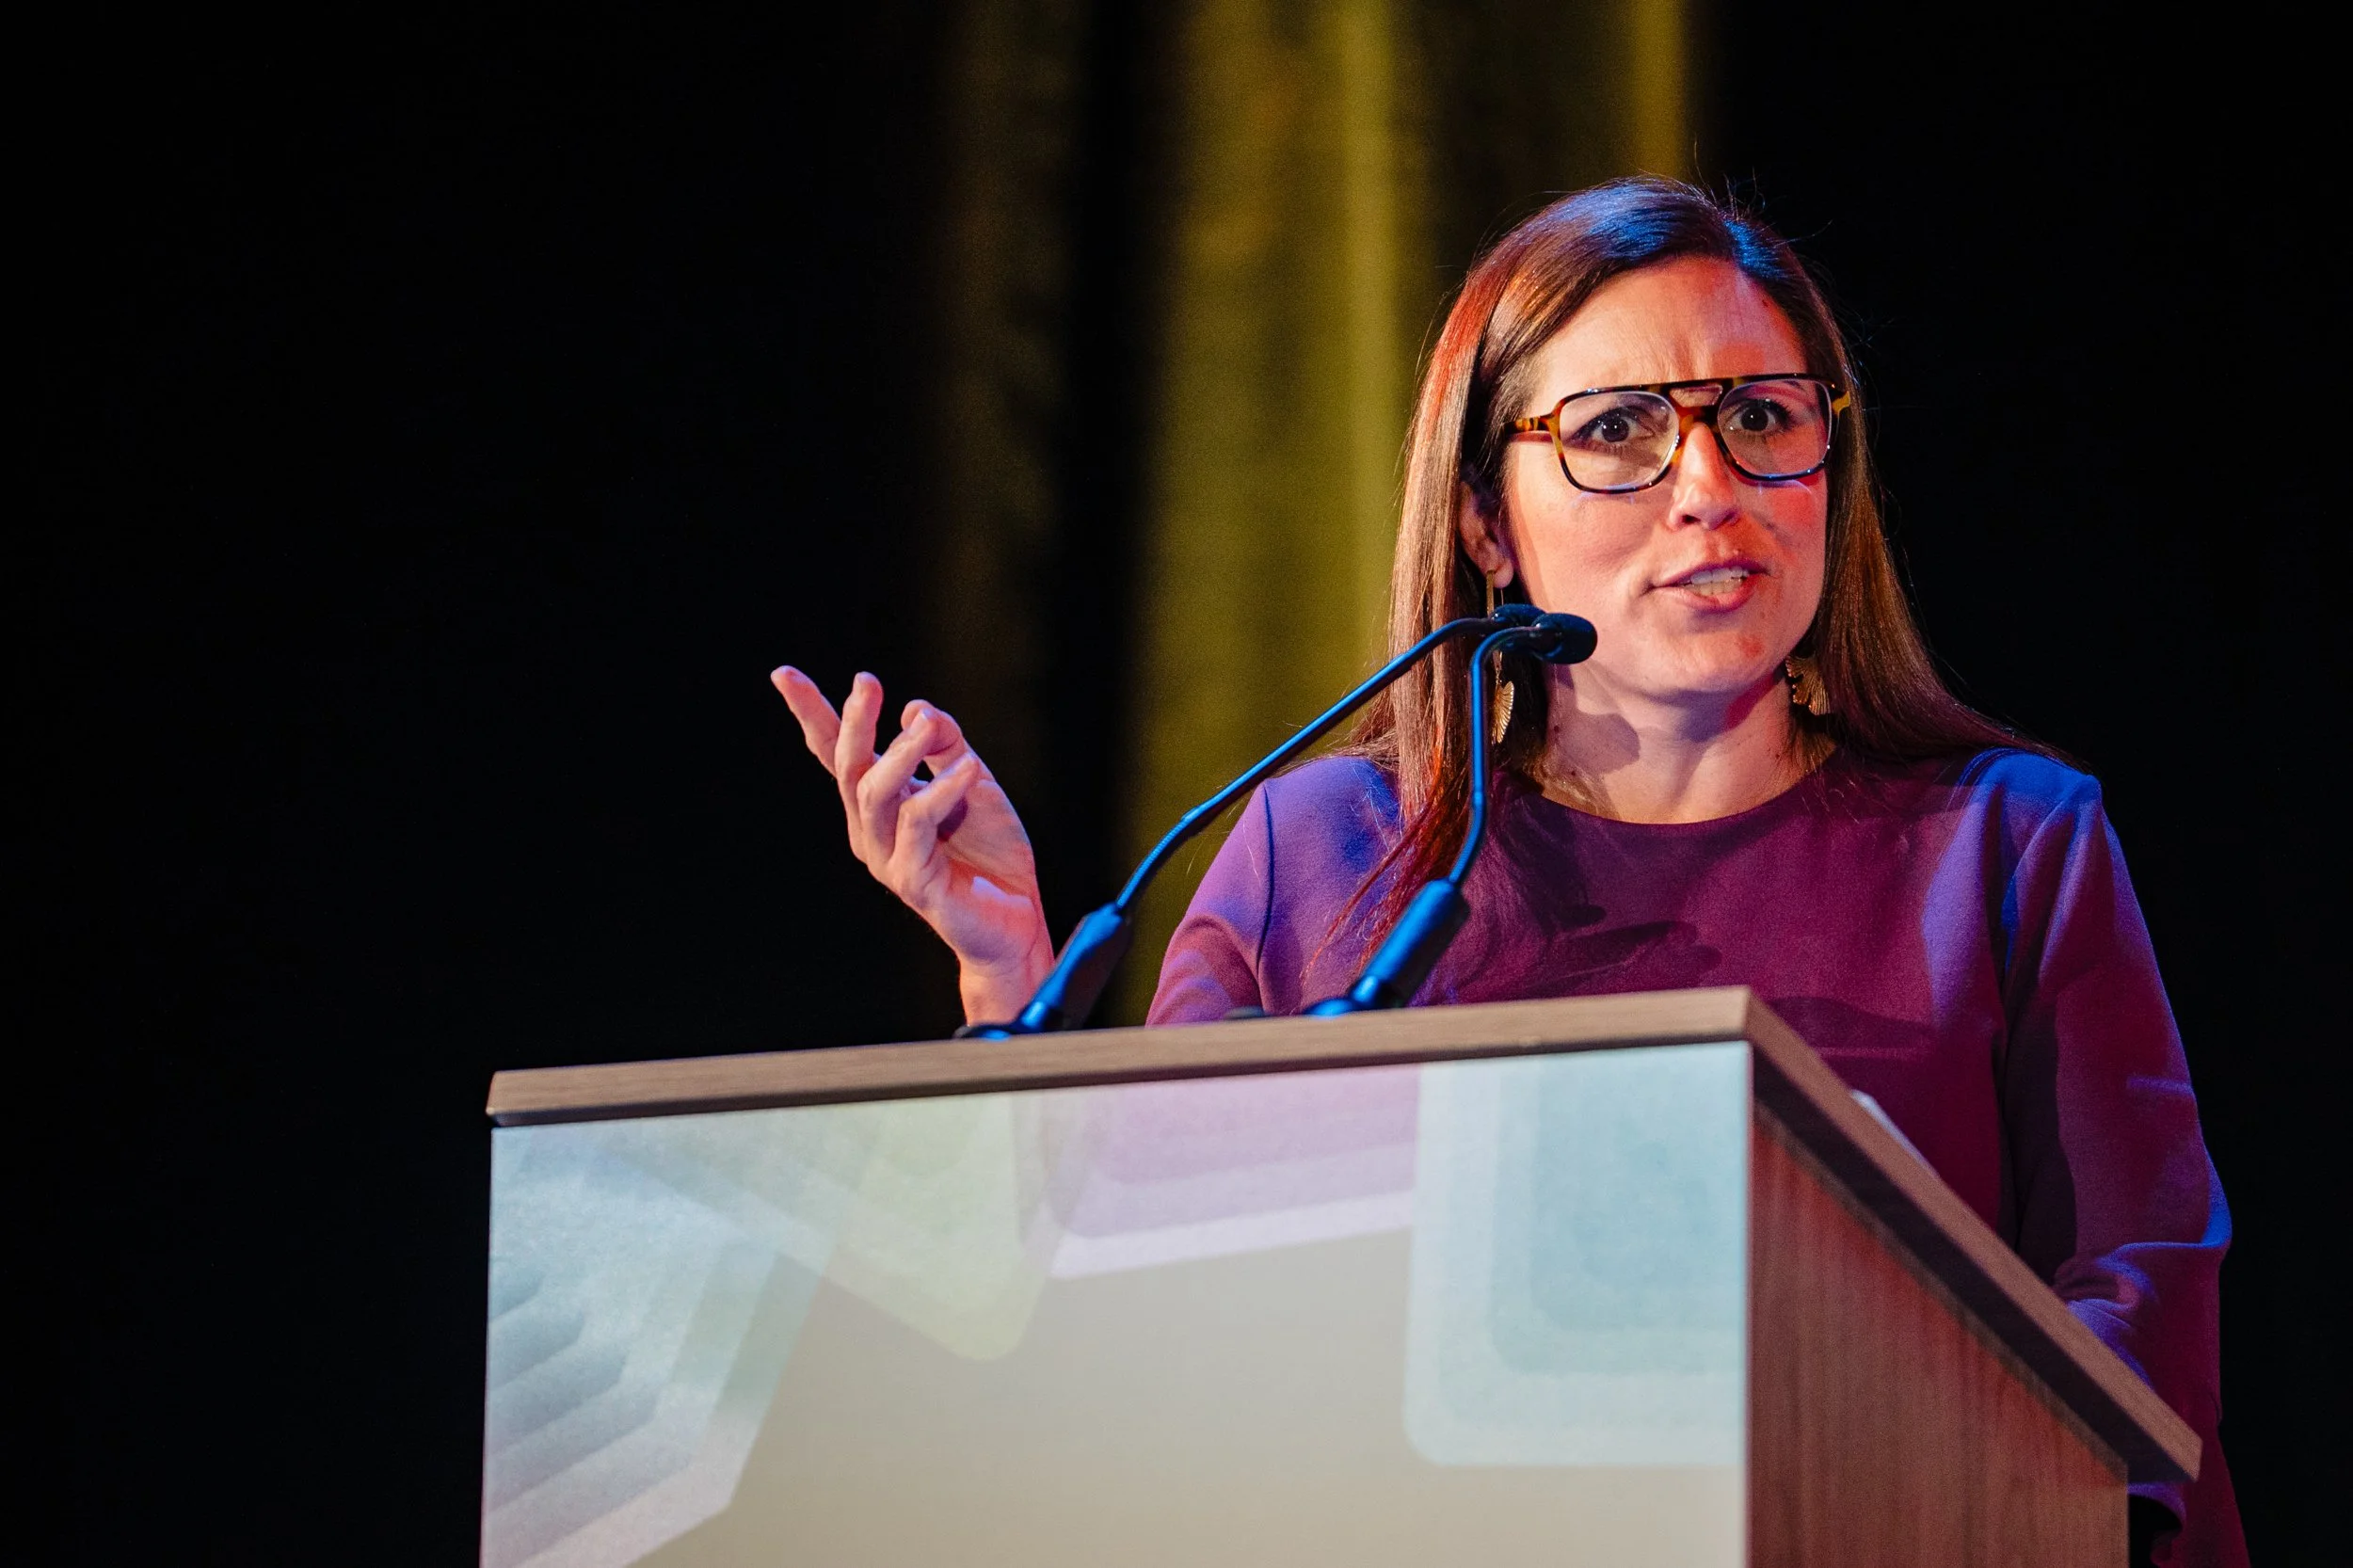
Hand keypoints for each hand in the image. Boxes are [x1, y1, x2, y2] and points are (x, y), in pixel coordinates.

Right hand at [772, 667, 1053, 1022]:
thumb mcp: (972, 780)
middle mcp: (872, 829)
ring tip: (928, 726)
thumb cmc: (990, 851)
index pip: (836, 754)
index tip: (784, 674)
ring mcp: (887, 857)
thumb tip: (915, 709)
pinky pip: (918, 822)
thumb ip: (945, 744)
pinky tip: (969, 771)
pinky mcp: (912, 880)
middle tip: (866, 683)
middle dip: (851, 721)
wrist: (1016, 918)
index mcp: (880, 803)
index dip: (811, 713)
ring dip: (901, 752)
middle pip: (847, 768)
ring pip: (874, 792)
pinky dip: (942, 790)